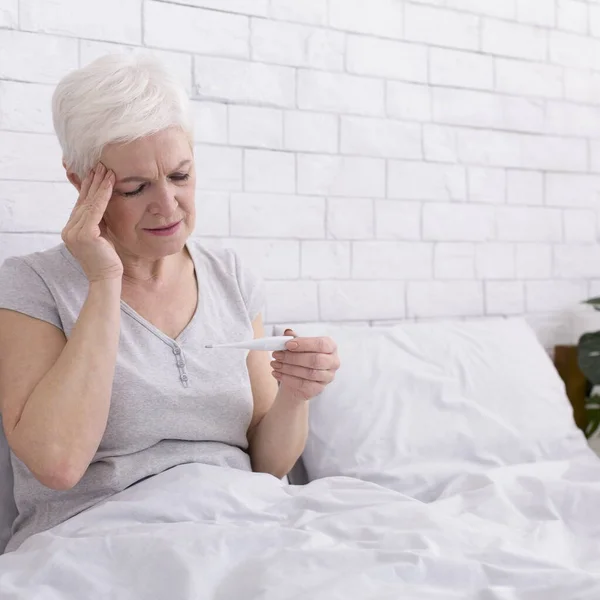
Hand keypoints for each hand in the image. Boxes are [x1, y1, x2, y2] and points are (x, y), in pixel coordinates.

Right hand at [62, 163, 122, 282]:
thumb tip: (103, 204)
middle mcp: (69, 230)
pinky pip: (95, 209)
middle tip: (100, 164)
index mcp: (72, 230)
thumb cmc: (108, 259)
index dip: (88, 188)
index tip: (95, 173)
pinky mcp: (84, 234)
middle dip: (92, 182)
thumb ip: (98, 221)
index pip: (81, 205)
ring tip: (107, 169)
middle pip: (83, 201)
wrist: (106, 278)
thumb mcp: (101, 235)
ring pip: (89, 203)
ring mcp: (74, 232)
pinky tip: (110, 183)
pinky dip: (103, 195)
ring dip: (99, 184)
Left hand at [270, 328, 339, 401]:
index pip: (321, 344)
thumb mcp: (296, 345)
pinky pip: (303, 384)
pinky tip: (277, 373)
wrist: (297, 378)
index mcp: (330, 346)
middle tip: (277, 355)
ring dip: (288, 368)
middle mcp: (333, 361)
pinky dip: (287, 379)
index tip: (287, 344)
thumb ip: (293, 338)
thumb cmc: (300, 357)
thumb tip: (288, 332)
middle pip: (316, 360)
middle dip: (293, 357)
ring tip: (275, 364)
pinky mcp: (319, 388)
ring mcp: (328, 376)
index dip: (304, 344)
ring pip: (309, 373)